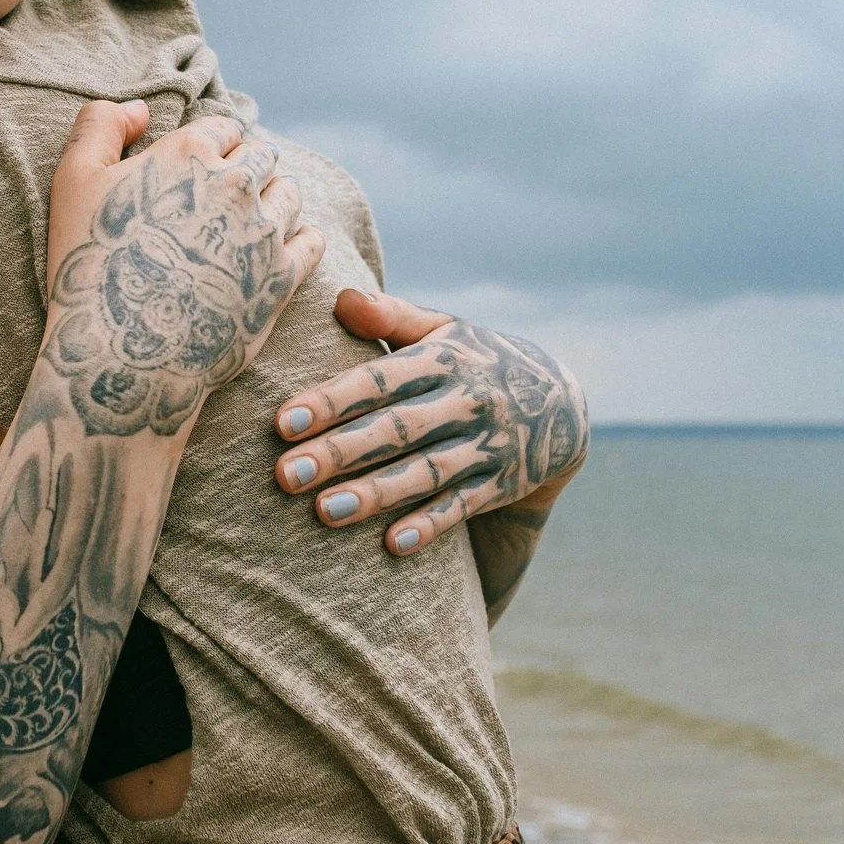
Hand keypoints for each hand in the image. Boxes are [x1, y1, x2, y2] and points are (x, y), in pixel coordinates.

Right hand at [45, 103, 324, 435]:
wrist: (123, 353)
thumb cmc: (90, 265)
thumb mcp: (72, 181)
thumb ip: (101, 125)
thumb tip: (140, 109)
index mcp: (189, 153)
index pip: (223, 127)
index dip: (211, 145)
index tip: (200, 169)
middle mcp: (235, 184)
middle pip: (262, 156)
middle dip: (246, 169)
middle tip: (223, 198)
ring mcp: (263, 232)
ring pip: (290, 194)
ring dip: (273, 199)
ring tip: (248, 222)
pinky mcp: (281, 278)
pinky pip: (311, 241)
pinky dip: (298, 238)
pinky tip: (273, 250)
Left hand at [272, 290, 586, 556]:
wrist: (561, 404)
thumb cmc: (474, 362)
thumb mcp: (443, 330)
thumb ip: (391, 316)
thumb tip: (340, 298)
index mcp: (442, 360)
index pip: (379, 380)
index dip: (332, 401)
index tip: (282, 422)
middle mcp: (465, 402)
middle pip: (395, 430)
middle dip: (339, 452)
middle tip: (285, 475)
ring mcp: (485, 446)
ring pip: (425, 472)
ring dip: (376, 493)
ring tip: (324, 511)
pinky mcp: (501, 484)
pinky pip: (463, 507)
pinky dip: (431, 525)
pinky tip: (394, 545)